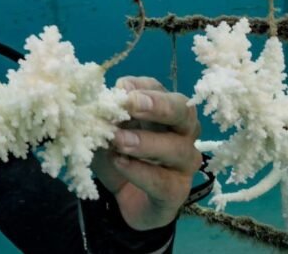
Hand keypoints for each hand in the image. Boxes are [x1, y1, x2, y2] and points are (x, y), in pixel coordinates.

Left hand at [91, 77, 201, 230]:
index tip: (121, 88)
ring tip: (119, 140)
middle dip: (159, 106)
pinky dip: (140, 171)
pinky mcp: (177, 191)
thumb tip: (103, 102)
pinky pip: (164, 182)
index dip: (142, 87)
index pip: (160, 90)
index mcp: (164, 112)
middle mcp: (183, 133)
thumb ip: (106, 118)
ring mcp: (184, 163)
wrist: (122, 199)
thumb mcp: (105, 132)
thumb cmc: (118, 155)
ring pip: (177, 149)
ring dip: (146, 142)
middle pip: (184, 112)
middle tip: (132, 104)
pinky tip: (121, 162)